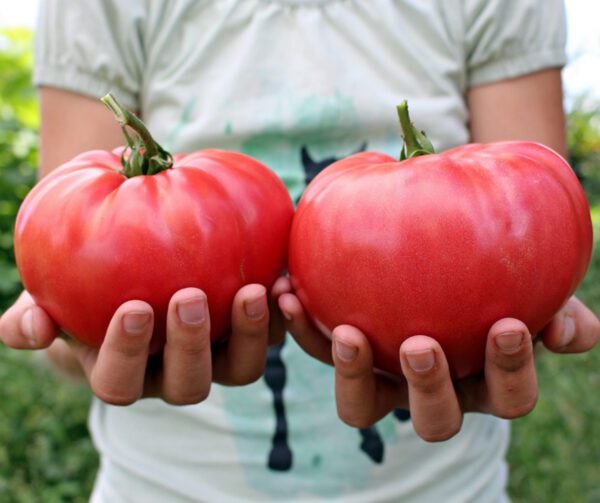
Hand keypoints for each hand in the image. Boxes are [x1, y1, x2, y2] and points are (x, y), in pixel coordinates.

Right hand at [0, 277, 290, 404]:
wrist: (128, 262)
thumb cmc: (82, 280)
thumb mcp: (47, 293)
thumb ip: (34, 314)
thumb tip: (28, 329)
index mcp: (122, 372)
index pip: (120, 381)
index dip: (126, 353)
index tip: (134, 307)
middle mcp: (172, 374)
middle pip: (188, 384)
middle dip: (190, 346)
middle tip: (191, 296)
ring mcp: (214, 357)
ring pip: (239, 369)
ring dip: (249, 335)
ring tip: (253, 290)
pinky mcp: (246, 333)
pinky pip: (270, 333)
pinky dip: (280, 312)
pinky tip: (282, 274)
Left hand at [279, 293, 598, 441]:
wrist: (427, 245)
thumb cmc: (486, 266)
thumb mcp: (525, 275)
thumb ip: (553, 301)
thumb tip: (573, 332)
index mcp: (483, 380)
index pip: (508, 395)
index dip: (511, 371)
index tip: (506, 324)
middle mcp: (432, 391)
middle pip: (434, 420)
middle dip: (429, 389)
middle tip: (420, 344)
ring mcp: (383, 380)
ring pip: (364, 407)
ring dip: (354, 375)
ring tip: (346, 332)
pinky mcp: (341, 356)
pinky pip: (318, 349)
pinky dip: (303, 327)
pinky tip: (290, 289)